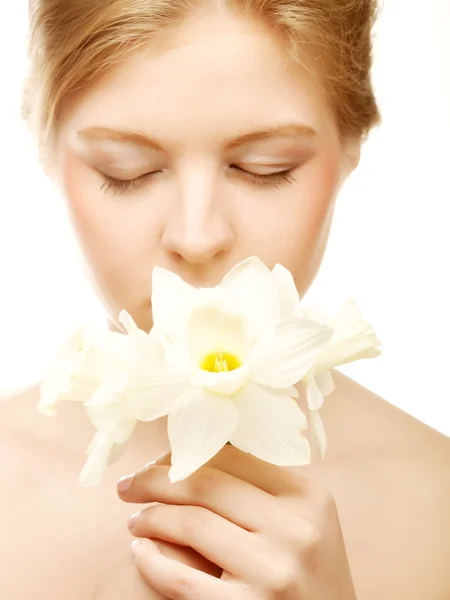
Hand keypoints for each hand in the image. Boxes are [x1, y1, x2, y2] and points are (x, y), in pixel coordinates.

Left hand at [117, 445, 356, 598]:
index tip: (160, 461)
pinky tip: (139, 550)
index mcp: (308, 497)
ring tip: (135, 518)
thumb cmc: (309, 574)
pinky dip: (150, 560)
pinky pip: (180, 578)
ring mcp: (272, 572)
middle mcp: (295, 530)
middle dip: (155, 479)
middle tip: (129, 484)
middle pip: (207, 484)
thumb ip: (262, 489)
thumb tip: (194, 455)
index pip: (234, 457)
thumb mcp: (304, 522)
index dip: (186, 454)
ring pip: (191, 523)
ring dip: (150, 516)